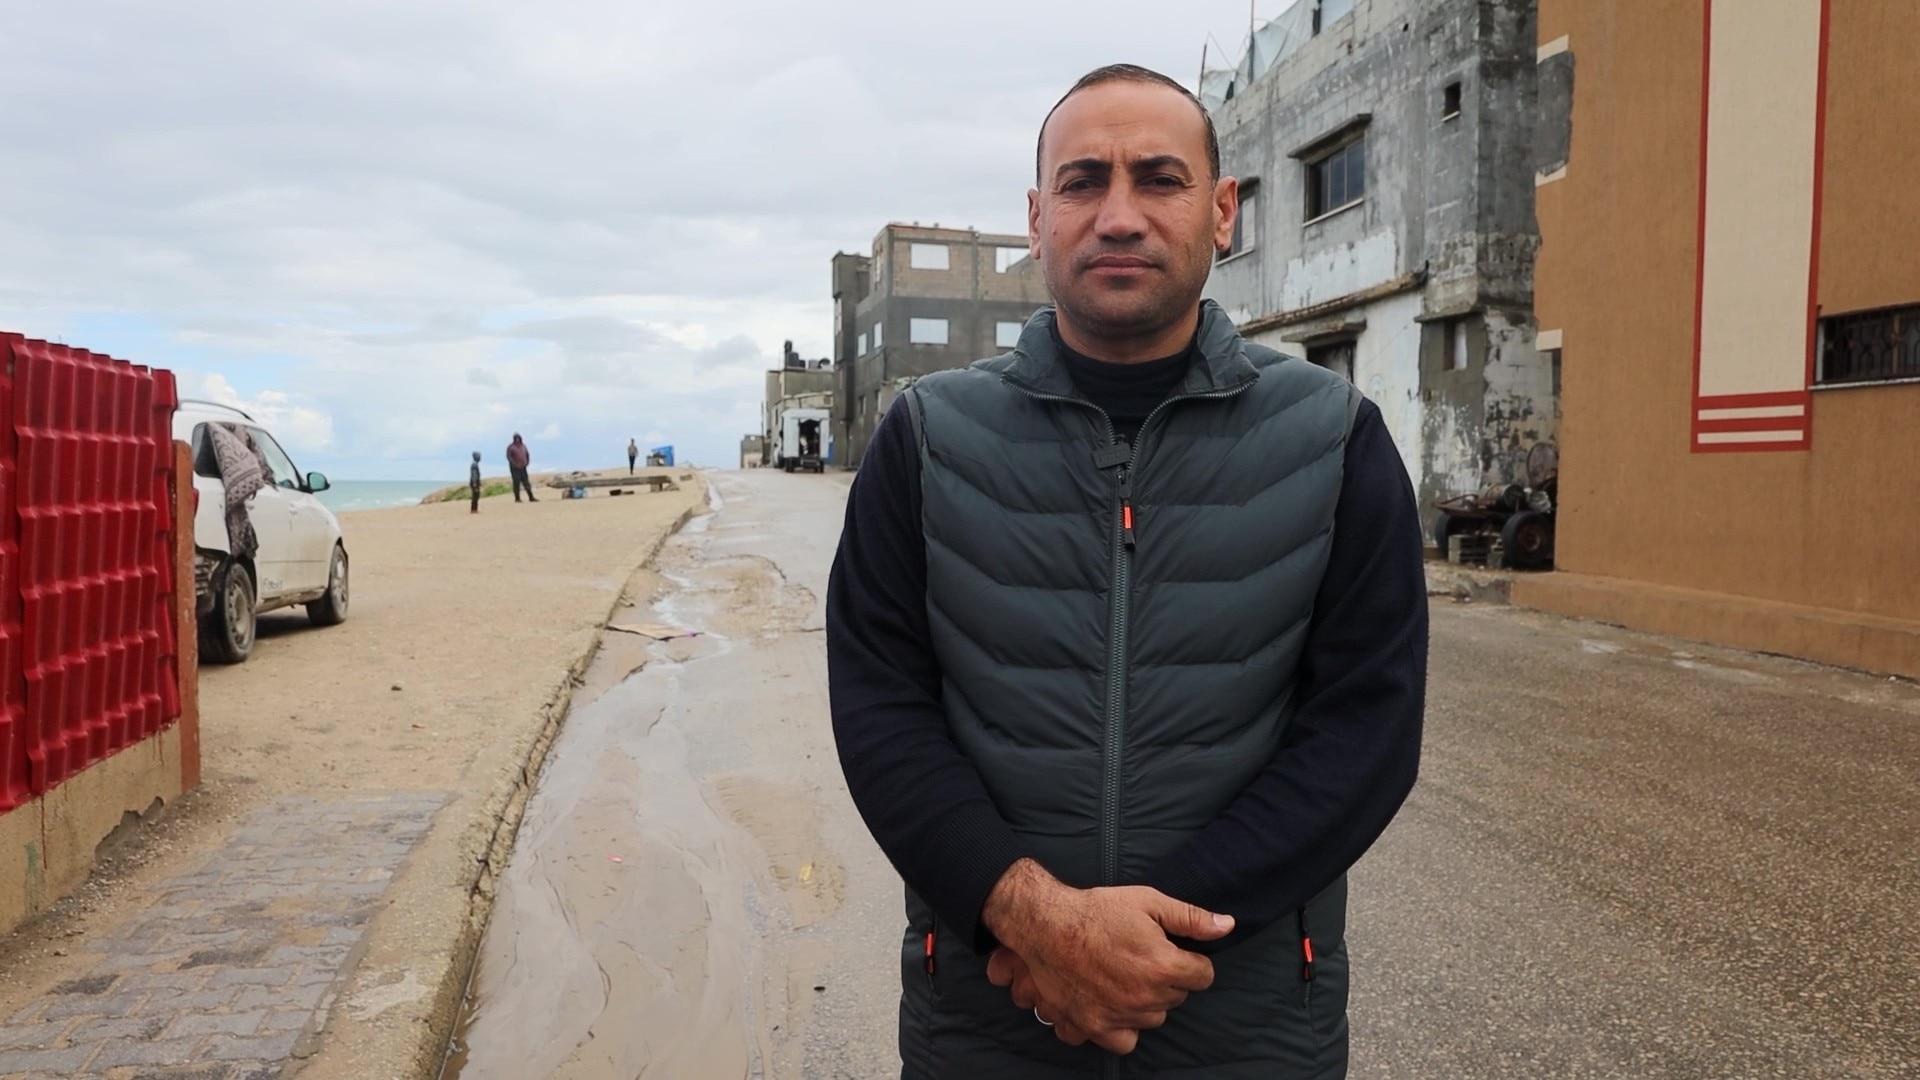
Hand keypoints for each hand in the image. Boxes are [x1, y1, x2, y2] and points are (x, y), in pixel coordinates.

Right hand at [981, 860, 1233, 1053]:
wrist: (1046, 925)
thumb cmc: (1097, 911)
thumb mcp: (1148, 902)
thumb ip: (1191, 918)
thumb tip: (1227, 926)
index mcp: (1163, 965)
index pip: (1203, 975)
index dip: (1191, 959)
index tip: (1174, 950)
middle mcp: (1145, 997)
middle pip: (1177, 996)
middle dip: (1167, 978)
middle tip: (1141, 957)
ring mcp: (1120, 1015)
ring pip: (1154, 1018)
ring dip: (1146, 1001)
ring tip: (1125, 975)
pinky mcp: (1095, 1027)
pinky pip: (1125, 1042)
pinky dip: (1124, 1027)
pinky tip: (1116, 1004)